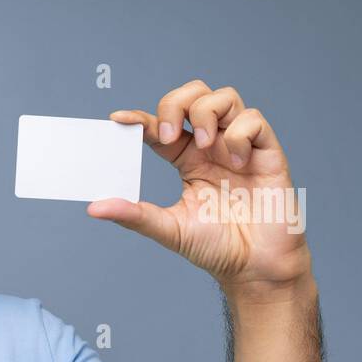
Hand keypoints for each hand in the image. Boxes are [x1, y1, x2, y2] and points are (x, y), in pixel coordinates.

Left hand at [87, 79, 311, 297]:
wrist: (255, 267)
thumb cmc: (216, 247)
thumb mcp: (168, 229)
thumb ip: (134, 215)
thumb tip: (94, 208)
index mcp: (187, 160)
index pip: (161, 126)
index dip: (140, 118)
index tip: (118, 120)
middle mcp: (213, 147)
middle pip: (194, 94)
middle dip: (176, 103)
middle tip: (169, 134)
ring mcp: (240, 146)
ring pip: (224, 97)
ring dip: (207, 113)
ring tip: (205, 147)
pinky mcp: (267, 152)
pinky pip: (254, 120)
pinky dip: (239, 134)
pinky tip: (237, 163)